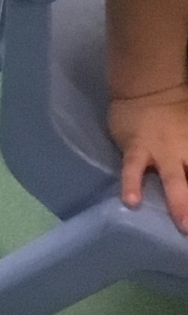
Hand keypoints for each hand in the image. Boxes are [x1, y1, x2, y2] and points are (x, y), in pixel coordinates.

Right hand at [109, 86, 187, 232]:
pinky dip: (133, 185)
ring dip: (180, 203)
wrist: (147, 89)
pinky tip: (131, 202)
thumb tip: (187, 169)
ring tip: (184, 225)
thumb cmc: (176, 112)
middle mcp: (185, 153)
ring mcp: (162, 152)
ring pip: (174, 181)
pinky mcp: (136, 150)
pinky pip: (133, 170)